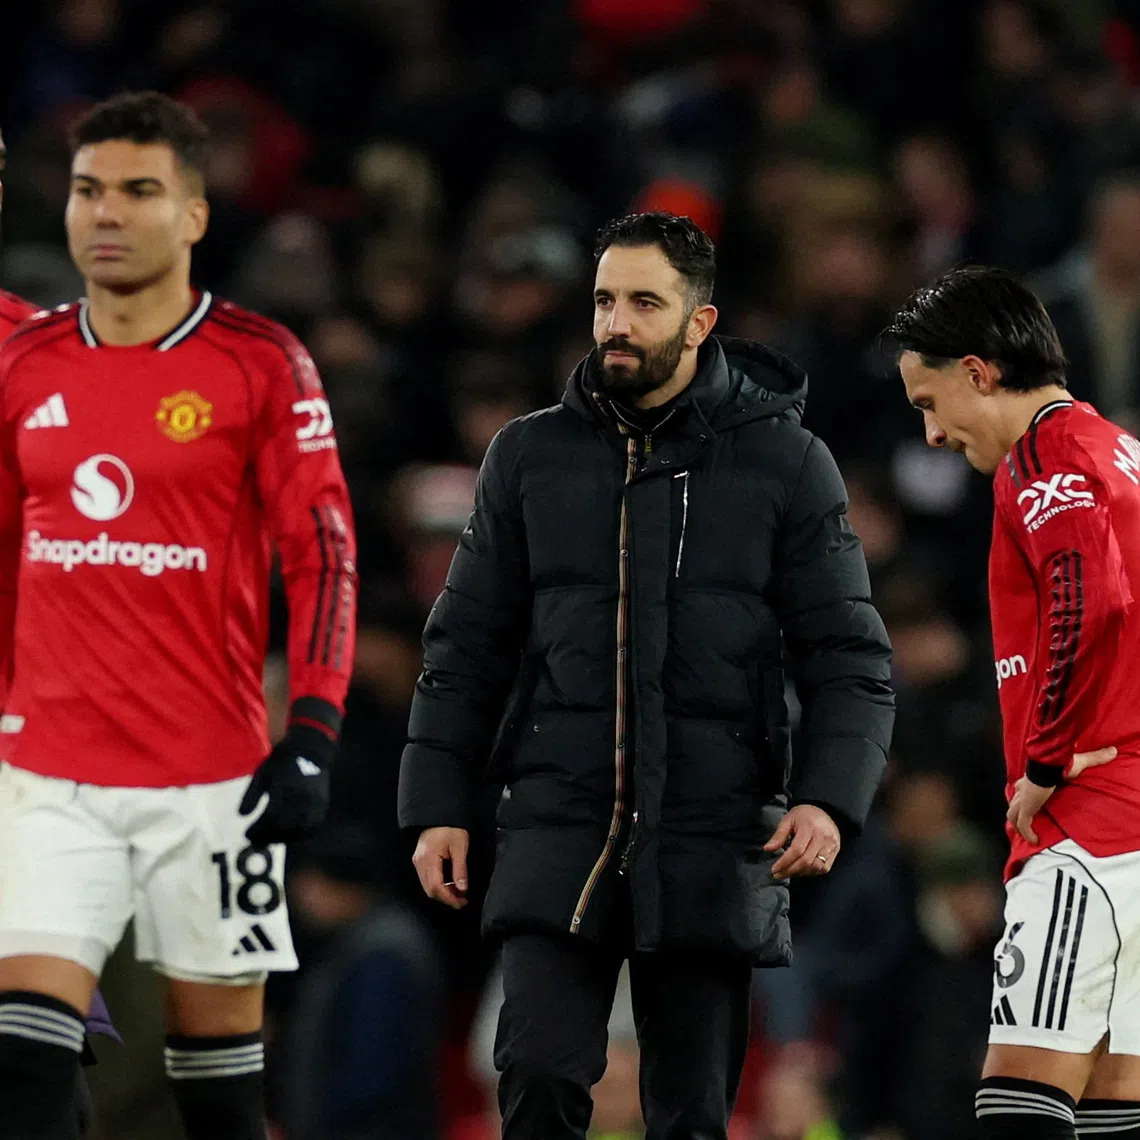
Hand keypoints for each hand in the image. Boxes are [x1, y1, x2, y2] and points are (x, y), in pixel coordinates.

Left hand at [239, 721, 335, 844]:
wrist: (311, 750)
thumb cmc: (282, 762)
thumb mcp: (262, 773)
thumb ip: (251, 794)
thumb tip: (242, 815)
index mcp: (284, 787)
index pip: (270, 816)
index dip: (257, 829)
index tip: (246, 834)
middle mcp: (301, 797)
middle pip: (284, 826)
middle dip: (267, 837)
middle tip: (256, 841)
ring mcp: (314, 802)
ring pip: (299, 830)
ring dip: (283, 838)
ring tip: (270, 839)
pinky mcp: (323, 805)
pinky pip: (312, 827)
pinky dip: (300, 835)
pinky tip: (289, 835)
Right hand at [413, 827, 470, 908]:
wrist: (440, 814)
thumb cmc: (451, 828)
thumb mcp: (460, 847)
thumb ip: (460, 870)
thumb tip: (462, 889)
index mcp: (428, 859)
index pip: (436, 887)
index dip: (449, 898)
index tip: (461, 903)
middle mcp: (419, 862)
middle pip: (429, 890)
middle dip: (446, 898)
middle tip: (461, 901)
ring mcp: (417, 861)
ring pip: (427, 886)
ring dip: (442, 893)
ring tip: (458, 894)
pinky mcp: (419, 860)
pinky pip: (426, 878)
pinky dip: (438, 885)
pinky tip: (449, 884)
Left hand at [764, 805, 840, 879]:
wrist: (825, 810)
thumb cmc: (803, 815)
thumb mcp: (788, 820)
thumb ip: (778, 835)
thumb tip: (767, 849)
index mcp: (809, 827)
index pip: (797, 850)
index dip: (785, 862)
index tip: (774, 869)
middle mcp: (822, 837)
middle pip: (806, 861)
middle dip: (790, 871)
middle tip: (778, 874)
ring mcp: (831, 845)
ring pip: (816, 867)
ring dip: (800, 873)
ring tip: (788, 872)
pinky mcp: (836, 851)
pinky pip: (824, 868)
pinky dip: (811, 872)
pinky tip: (801, 871)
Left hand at [1008, 746, 1118, 842]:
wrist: (1051, 765)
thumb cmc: (1061, 763)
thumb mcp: (1079, 762)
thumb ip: (1095, 758)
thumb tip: (1112, 751)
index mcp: (1031, 779)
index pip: (1022, 789)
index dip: (1023, 797)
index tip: (1028, 803)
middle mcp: (1023, 789)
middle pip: (1014, 802)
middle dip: (1017, 813)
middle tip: (1023, 823)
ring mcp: (1023, 800)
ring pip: (1013, 814)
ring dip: (1018, 825)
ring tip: (1027, 835)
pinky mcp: (1027, 808)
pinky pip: (1023, 824)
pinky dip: (1027, 833)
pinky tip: (1035, 840)